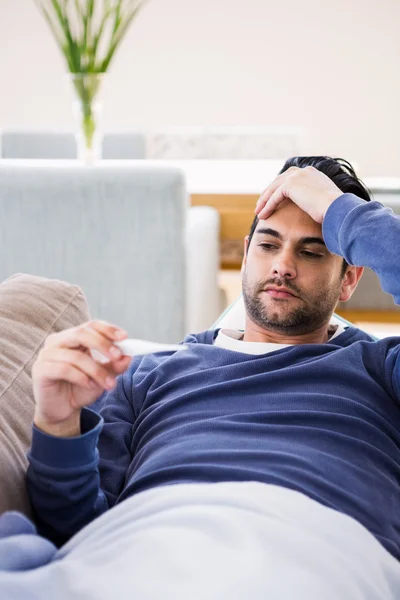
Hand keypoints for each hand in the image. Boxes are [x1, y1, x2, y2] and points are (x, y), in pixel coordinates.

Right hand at [32, 320, 131, 436]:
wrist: (64, 410)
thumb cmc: (82, 388)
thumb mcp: (103, 376)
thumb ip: (115, 366)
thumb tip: (128, 357)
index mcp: (73, 337)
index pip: (91, 325)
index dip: (108, 329)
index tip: (124, 337)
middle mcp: (58, 341)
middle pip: (82, 333)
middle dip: (103, 344)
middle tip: (118, 357)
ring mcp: (46, 354)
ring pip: (76, 356)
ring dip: (96, 370)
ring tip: (108, 384)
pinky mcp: (40, 370)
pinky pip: (64, 369)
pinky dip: (81, 378)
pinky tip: (89, 385)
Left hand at [254, 166, 342, 223]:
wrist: (336, 207)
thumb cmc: (335, 210)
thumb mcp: (325, 201)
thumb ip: (317, 200)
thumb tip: (315, 209)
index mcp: (312, 173)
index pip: (291, 177)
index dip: (281, 188)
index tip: (274, 199)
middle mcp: (304, 171)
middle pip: (280, 180)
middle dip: (269, 192)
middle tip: (262, 204)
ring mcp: (296, 176)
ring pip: (274, 188)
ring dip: (264, 200)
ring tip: (259, 212)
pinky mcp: (290, 185)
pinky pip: (274, 196)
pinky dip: (267, 206)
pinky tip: (262, 216)